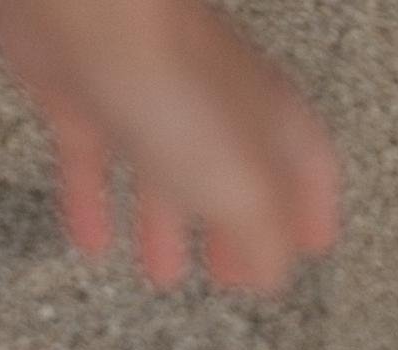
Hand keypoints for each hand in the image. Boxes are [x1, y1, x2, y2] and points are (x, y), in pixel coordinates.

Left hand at [0, 0, 339, 292]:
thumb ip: (263, 237)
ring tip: (165, 272)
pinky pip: (95, 164)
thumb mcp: (241, 187)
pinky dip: (96, 205)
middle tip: (236, 274)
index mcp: (265, 118)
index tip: (311, 248)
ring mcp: (148, 98)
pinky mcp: (86, 97)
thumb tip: (273, 276)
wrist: (85, 13)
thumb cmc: (168, 80)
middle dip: (237, 230)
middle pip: (236, 176)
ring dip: (168, 227)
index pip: (308, 167)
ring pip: (166, 173)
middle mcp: (212, 103)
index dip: (312, 212)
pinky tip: (92, 238)